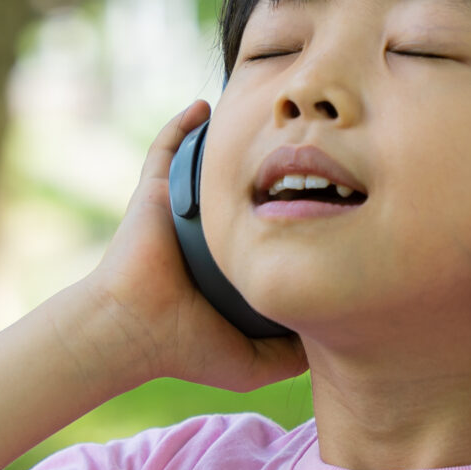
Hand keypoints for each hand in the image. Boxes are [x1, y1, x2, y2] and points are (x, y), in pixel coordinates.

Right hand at [69, 99, 309, 392]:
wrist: (133, 331)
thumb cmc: (187, 347)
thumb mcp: (254, 363)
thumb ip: (294, 356)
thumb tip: (338, 341)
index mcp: (235, 262)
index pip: (272, 228)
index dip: (301, 211)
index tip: (335, 196)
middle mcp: (212, 231)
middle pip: (247, 189)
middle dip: (276, 167)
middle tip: (311, 148)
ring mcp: (182, 208)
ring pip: (211, 163)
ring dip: (234, 138)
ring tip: (268, 116)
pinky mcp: (155, 192)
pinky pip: (166, 147)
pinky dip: (182, 123)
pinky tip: (204, 106)